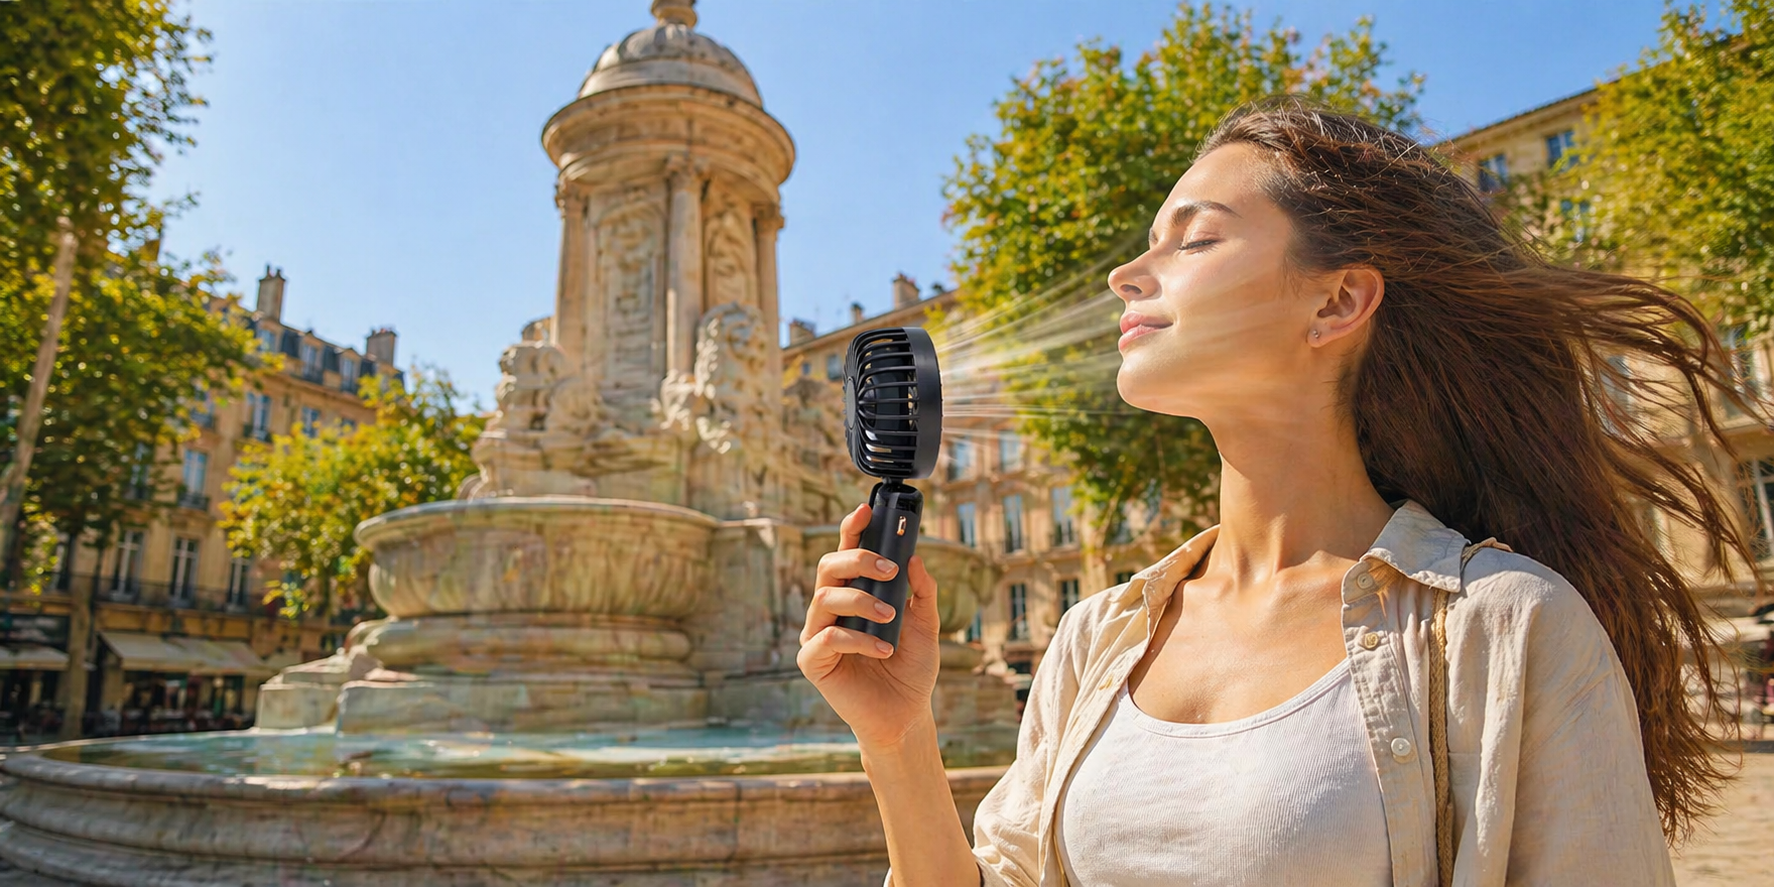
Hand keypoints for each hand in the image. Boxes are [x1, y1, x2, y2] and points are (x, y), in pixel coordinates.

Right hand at [797, 502, 942, 751]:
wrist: (906, 714)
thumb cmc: (910, 668)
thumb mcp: (927, 625)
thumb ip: (923, 592)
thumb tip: (916, 559)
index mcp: (853, 594)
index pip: (845, 554)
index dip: (851, 529)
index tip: (866, 510)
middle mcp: (830, 609)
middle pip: (827, 567)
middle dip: (857, 560)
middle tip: (888, 569)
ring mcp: (817, 634)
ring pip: (824, 598)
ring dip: (861, 602)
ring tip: (890, 618)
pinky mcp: (813, 662)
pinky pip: (826, 638)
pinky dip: (857, 639)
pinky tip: (882, 650)